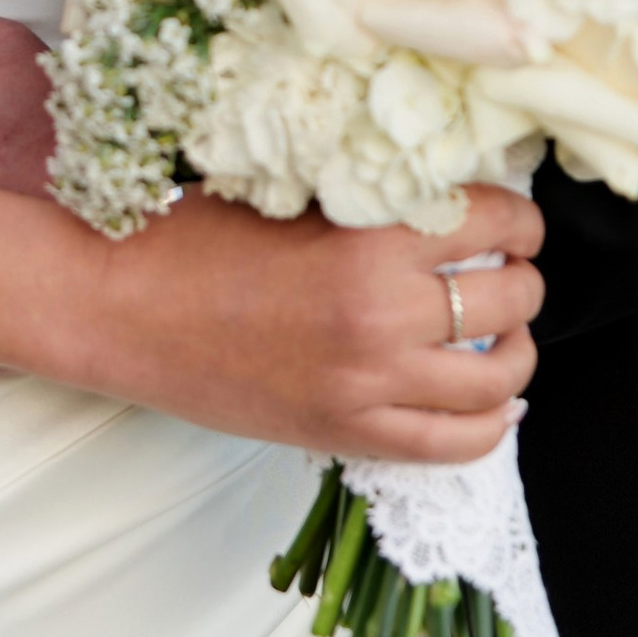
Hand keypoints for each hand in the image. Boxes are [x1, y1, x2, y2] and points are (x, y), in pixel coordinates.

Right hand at [68, 183, 544, 469]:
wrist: (116, 309)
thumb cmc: (189, 237)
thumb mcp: (290, 191)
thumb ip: (370, 195)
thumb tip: (448, 194)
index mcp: (369, 241)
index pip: (495, 219)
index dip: (518, 215)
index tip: (511, 217)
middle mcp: (382, 317)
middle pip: (513, 298)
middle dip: (521, 277)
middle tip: (505, 267)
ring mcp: (368, 386)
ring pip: (501, 377)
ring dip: (517, 350)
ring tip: (502, 333)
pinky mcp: (346, 434)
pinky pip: (457, 445)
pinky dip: (492, 423)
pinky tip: (491, 399)